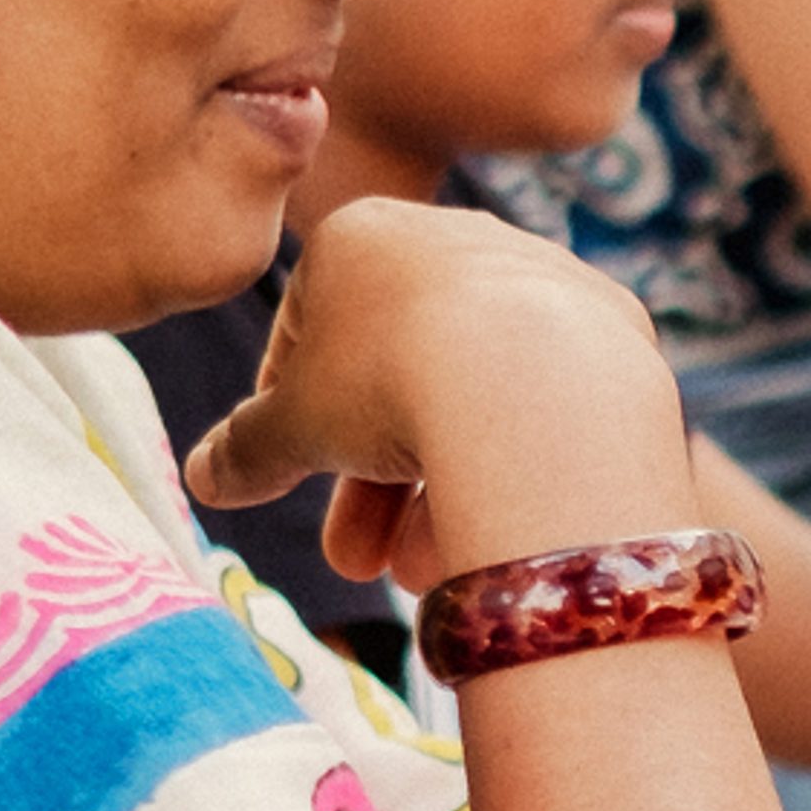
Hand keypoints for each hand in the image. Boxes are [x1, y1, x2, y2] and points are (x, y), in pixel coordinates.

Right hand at [184, 196, 693, 588]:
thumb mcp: (290, 428)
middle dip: (367, 479)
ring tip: (420, 574)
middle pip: (394, 373)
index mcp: (363, 235)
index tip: (290, 471)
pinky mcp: (610, 327)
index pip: (308, 325)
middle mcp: (455, 237)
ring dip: (434, 491)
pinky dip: (507, 465)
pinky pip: (538, 404)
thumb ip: (246, 449)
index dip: (290, 410)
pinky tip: (490, 538)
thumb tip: (200, 477)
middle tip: (354, 561)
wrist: (533, 379)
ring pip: (468, 396)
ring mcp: (539, 277)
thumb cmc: (385, 383)